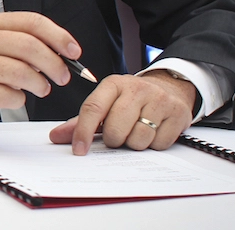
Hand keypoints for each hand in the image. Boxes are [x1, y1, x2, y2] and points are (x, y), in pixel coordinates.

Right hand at [0, 12, 80, 123]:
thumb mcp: (6, 47)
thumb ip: (33, 45)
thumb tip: (68, 54)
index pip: (32, 22)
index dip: (58, 36)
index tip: (74, 52)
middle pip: (28, 46)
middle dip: (54, 63)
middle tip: (63, 76)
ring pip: (19, 72)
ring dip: (40, 84)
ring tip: (42, 88)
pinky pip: (7, 95)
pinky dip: (19, 100)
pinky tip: (16, 97)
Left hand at [48, 70, 196, 154]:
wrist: (169, 87)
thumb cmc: (132, 99)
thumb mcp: (106, 102)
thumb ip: (81, 121)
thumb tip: (56, 136)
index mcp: (113, 84)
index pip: (93, 108)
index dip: (83, 132)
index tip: (79, 150)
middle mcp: (136, 89)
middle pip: (116, 129)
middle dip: (113, 140)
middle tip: (118, 135)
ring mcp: (159, 100)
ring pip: (138, 139)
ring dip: (134, 143)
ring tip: (135, 131)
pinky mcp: (177, 113)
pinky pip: (159, 144)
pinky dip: (154, 145)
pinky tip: (153, 132)